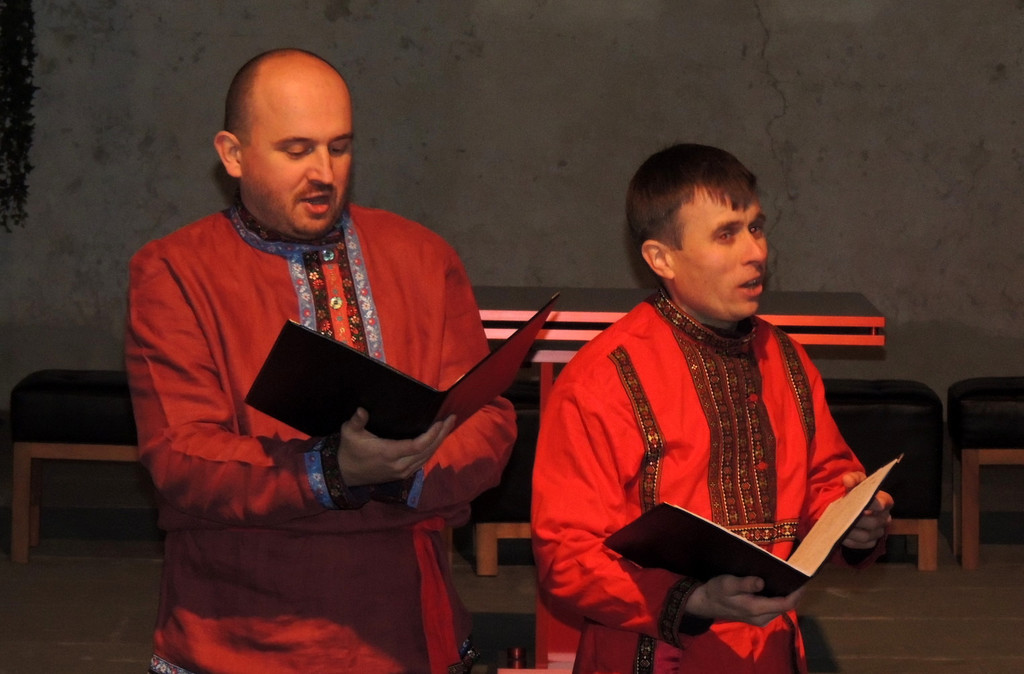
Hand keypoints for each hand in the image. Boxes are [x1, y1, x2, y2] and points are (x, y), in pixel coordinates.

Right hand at [336, 408, 455, 486]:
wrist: (345, 474)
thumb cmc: (349, 450)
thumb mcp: (349, 433)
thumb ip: (356, 421)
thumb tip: (361, 410)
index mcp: (388, 453)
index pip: (417, 446)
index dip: (432, 434)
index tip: (441, 421)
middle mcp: (399, 465)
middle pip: (427, 451)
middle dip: (441, 435)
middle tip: (452, 419)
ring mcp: (402, 472)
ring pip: (427, 458)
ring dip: (439, 442)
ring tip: (448, 426)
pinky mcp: (403, 475)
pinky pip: (422, 462)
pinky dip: (432, 450)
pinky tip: (438, 440)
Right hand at [685, 575, 803, 626]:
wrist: (706, 603)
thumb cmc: (716, 591)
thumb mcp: (727, 584)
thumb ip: (745, 584)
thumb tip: (762, 582)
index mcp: (757, 609)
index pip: (786, 604)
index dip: (797, 592)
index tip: (804, 578)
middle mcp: (762, 618)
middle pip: (786, 606)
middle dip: (794, 592)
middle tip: (797, 574)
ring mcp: (761, 619)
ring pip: (781, 607)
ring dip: (787, 594)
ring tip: (789, 577)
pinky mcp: (758, 617)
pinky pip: (775, 607)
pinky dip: (779, 597)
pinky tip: (777, 585)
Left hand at [840, 471, 893, 548]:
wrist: (849, 505)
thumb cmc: (854, 491)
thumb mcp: (853, 481)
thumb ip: (852, 478)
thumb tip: (847, 480)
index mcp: (883, 501)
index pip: (885, 502)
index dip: (876, 504)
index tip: (864, 504)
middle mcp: (884, 517)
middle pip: (875, 522)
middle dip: (859, 520)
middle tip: (845, 517)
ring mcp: (878, 531)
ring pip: (867, 536)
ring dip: (852, 532)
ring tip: (839, 527)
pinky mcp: (870, 542)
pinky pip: (862, 545)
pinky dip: (851, 541)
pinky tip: (841, 536)